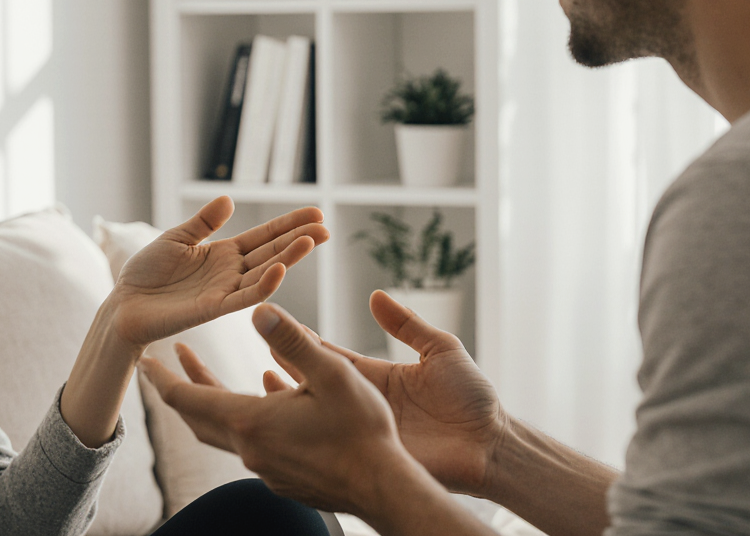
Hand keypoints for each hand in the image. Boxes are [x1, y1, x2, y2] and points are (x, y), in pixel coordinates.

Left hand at [109, 197, 327, 347]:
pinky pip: (243, 298)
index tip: (316, 213)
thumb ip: (204, 222)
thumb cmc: (147, 274)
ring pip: (264, 273)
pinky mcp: (213, 309)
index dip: (289, 225)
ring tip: (311, 241)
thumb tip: (229, 199)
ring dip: (288, 258)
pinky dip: (263, 286)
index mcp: (225, 253)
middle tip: (327, 228)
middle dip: (299, 240)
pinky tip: (280, 271)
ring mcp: (225, 291)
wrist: (123, 305)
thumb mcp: (177, 238)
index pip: (265, 236)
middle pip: (272, 252)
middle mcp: (231, 272)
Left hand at [139, 303, 423, 517]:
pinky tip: (268, 401)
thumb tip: (258, 309)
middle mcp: (249, 448)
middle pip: (197, 416)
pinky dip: (245, 420)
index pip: (188, 399)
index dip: (163, 379)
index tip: (144, 362)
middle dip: (180, 388)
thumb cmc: (362, 431)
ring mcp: (264, 468)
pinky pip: (252, 445)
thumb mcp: (332, 374)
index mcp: (250, 421)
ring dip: (212, 403)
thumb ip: (293, 340)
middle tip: (167, 363)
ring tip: (211, 380)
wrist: (384, 488)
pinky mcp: (282, 478)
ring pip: (223, 432)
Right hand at [277, 290, 509, 496]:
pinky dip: (309, 439)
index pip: (334, 357)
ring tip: (259, 388)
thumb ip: (407, 324)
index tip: (278, 326)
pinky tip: (286, 428)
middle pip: (318, 385)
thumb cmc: (473, 397)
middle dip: (287, 370)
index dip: (307, 343)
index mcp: (380, 376)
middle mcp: (367, 403)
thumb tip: (375, 295)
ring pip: (320, 417)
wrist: (492, 444)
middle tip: (257, 352)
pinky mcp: (373, 454)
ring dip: (290, 404)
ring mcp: (367, 431)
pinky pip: (336, 446)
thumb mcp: (441, 350)